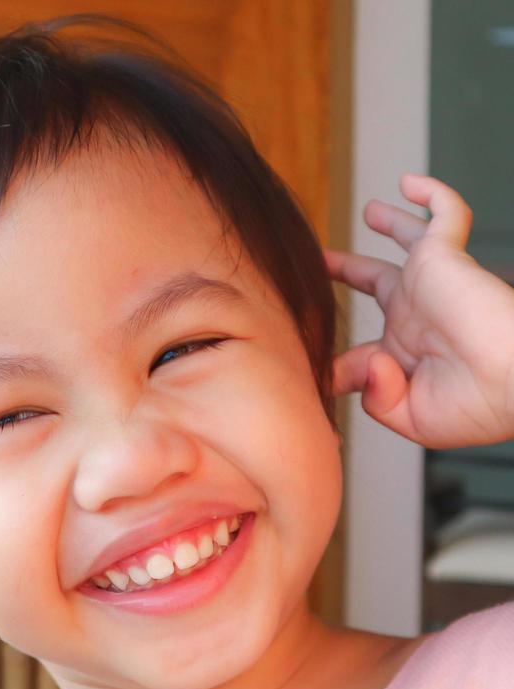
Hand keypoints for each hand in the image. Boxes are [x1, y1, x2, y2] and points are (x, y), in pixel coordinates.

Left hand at [326, 173, 513, 448]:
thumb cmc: (475, 407)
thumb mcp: (411, 416)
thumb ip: (372, 394)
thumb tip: (364, 364)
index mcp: (403, 356)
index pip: (356, 354)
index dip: (330, 364)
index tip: (303, 368)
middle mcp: (415, 317)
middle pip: (376, 284)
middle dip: (349, 271)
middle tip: (321, 260)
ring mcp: (430, 285)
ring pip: (409, 241)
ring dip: (392, 223)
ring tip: (371, 209)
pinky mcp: (446, 259)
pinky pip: (446, 214)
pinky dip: (432, 194)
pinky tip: (410, 182)